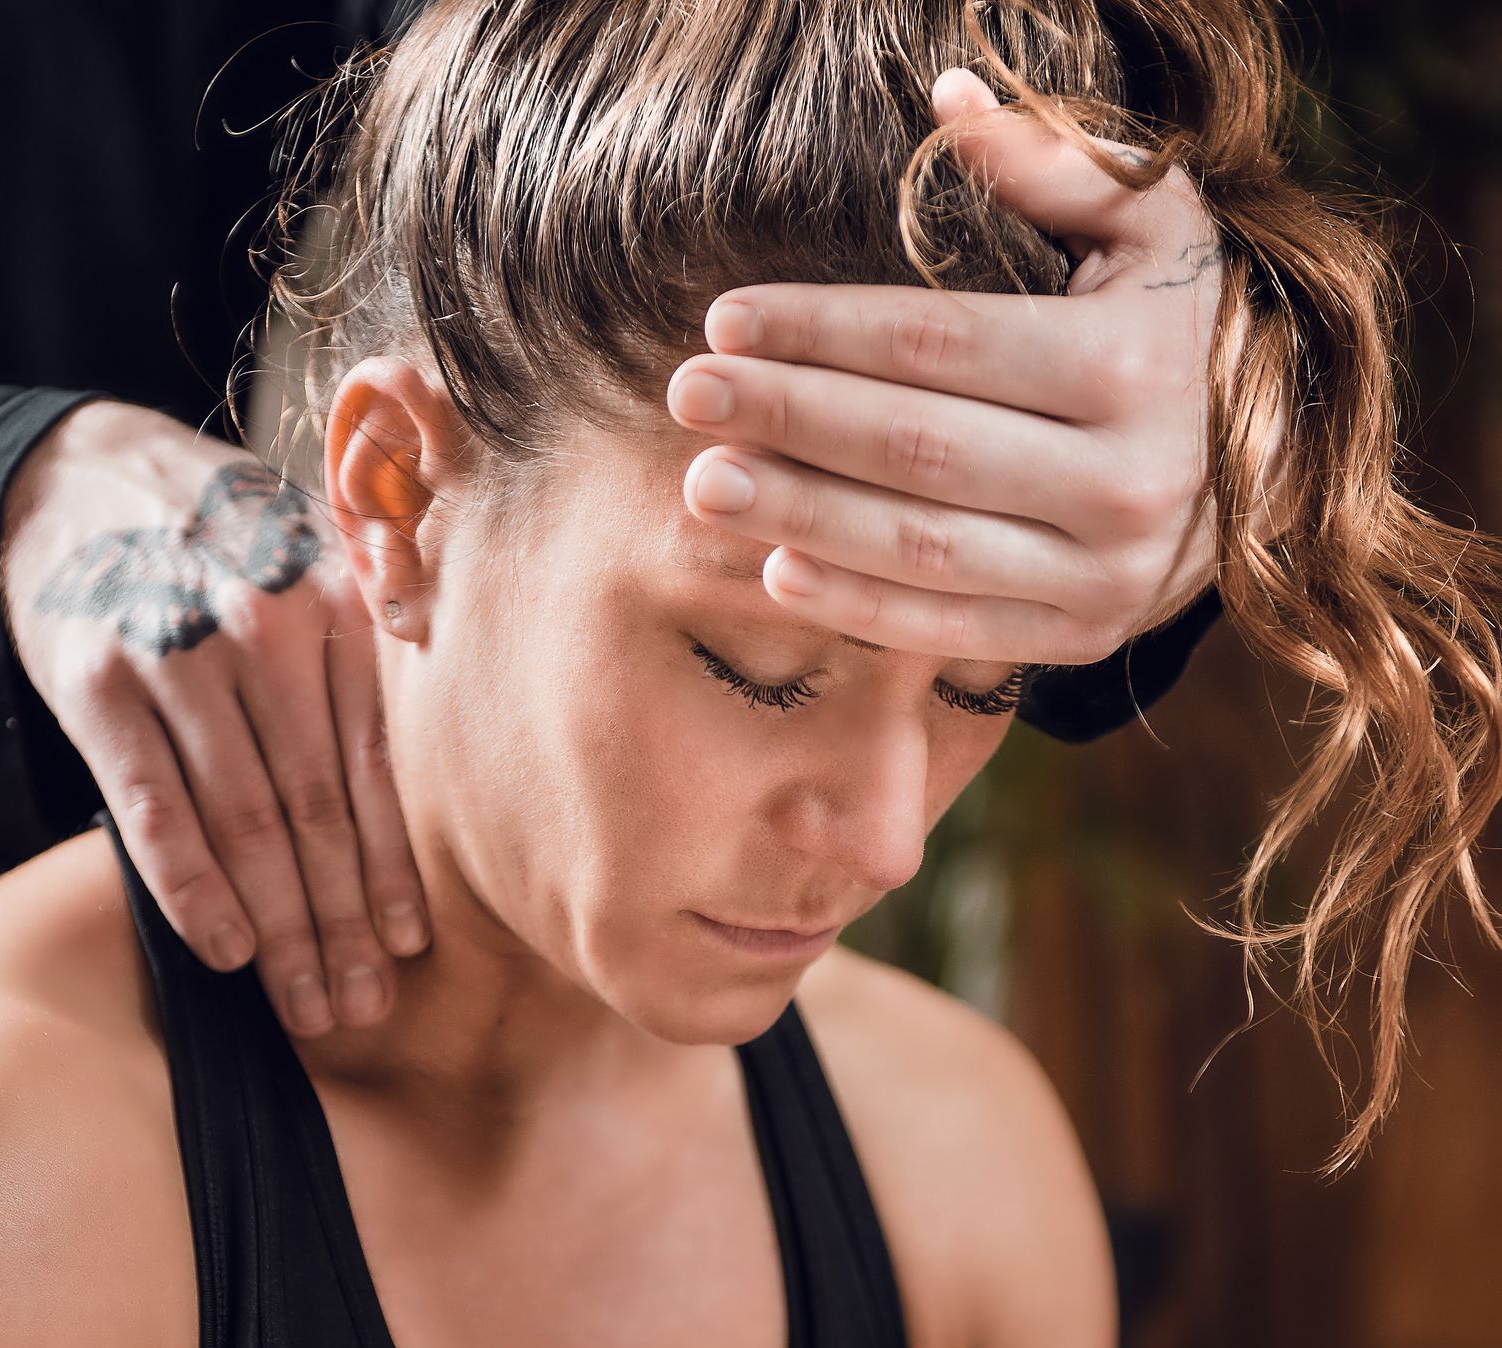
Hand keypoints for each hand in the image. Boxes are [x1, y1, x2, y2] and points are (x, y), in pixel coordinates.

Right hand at [0, 400, 428, 1037]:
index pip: (373, 771)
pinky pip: (154, 809)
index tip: (406, 955)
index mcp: (336, 607)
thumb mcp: (311, 560)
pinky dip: (192, 889)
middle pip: (314, 813)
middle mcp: (266, 628)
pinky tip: (227, 954)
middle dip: (340, 925)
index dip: (391, 873)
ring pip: (245, 824)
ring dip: (280, 930)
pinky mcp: (96, 682)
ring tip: (306, 1008)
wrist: (76, 474)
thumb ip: (374, 646)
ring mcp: (178, 653)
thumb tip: (434, 767)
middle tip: (359, 1010)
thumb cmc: (217, 546)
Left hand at [668, 68, 1231, 665]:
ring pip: (920, 546)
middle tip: (685, 397)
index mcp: (1132, 364)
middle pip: (916, 447)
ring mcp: (1103, 572)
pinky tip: (774, 572)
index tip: (726, 320)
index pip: (940, 344)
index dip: (824, 331)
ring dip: (799, 516)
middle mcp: (1125, 477)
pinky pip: (948, 627)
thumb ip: (1052, 166)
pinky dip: (857, 606)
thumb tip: (944, 94)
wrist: (1278, 471)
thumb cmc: (1180, 329)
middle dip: (789, 419)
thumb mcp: (1151, 227)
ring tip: (704, 486)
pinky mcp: (1078, 637)